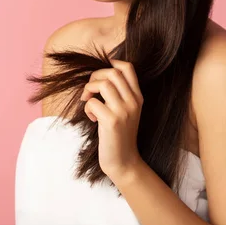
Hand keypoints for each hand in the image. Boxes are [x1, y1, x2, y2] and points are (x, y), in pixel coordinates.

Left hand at [80, 59, 144, 181]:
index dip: (111, 63)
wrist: (124, 161)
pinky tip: (92, 119)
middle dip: (95, 77)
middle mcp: (133, 101)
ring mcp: (124, 111)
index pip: (128, 68)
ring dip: (89, 89)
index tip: (100, 74)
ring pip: (103, 83)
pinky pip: (93, 103)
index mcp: (138, 97)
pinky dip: (87, 108)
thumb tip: (99, 77)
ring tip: (88, 101)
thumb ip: (119, 95)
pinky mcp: (112, 121)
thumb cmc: (119, 135)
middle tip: (89, 91)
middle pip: (112, 72)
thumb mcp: (125, 112)